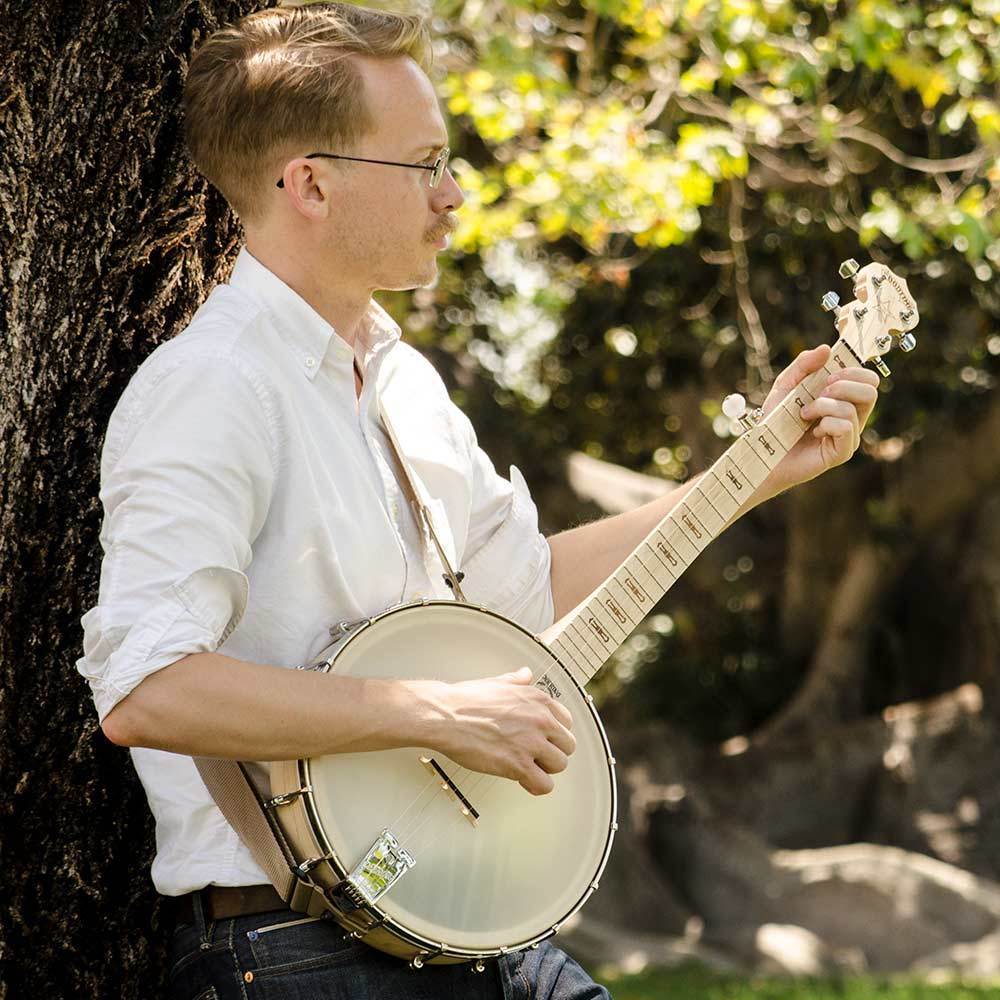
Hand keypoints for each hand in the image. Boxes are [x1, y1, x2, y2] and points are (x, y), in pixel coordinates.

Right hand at [429, 666, 575, 795]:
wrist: (445, 716)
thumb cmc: (466, 700)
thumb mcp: (498, 682)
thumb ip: (517, 681)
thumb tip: (525, 674)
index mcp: (538, 700)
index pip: (567, 721)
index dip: (553, 733)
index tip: (543, 739)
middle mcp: (541, 720)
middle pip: (567, 745)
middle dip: (552, 752)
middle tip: (534, 755)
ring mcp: (531, 743)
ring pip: (559, 765)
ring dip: (544, 769)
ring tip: (526, 767)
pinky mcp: (519, 765)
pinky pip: (544, 785)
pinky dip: (535, 786)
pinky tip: (523, 781)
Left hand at [756, 344, 878, 500]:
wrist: (762, 451)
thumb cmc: (775, 421)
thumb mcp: (785, 386)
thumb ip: (803, 365)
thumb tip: (826, 349)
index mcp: (843, 399)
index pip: (869, 379)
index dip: (853, 371)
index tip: (829, 375)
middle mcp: (851, 417)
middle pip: (871, 391)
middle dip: (844, 385)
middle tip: (820, 392)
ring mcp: (849, 436)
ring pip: (852, 409)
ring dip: (823, 406)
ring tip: (804, 414)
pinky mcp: (842, 452)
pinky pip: (845, 428)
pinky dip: (826, 424)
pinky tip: (812, 432)